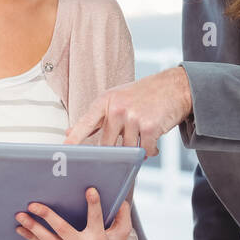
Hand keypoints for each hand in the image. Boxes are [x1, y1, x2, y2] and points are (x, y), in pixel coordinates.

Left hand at [14, 187, 135, 239]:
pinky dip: (31, 238)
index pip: (96, 219)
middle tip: (33, 204)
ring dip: (32, 227)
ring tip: (20, 215)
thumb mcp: (121, 236)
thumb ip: (123, 218)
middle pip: (63, 230)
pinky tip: (21, 228)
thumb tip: (122, 201)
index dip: (94, 205)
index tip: (90, 190)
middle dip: (47, 216)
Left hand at [64, 67, 193, 155]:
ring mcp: (133, 117)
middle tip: (121, 149)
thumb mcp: (115, 100)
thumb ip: (95, 119)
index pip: (85, 123)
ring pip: (126, 150)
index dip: (74, 139)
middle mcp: (117, 108)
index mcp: (105, 101)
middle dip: (113, 151)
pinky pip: (144, 151)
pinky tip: (152, 143)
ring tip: (142, 138)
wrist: (175, 87)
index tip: (64, 150)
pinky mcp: (150, 127)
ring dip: (134, 150)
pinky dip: (149, 151)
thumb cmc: (142, 95)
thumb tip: (70, 133)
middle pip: (106, 144)